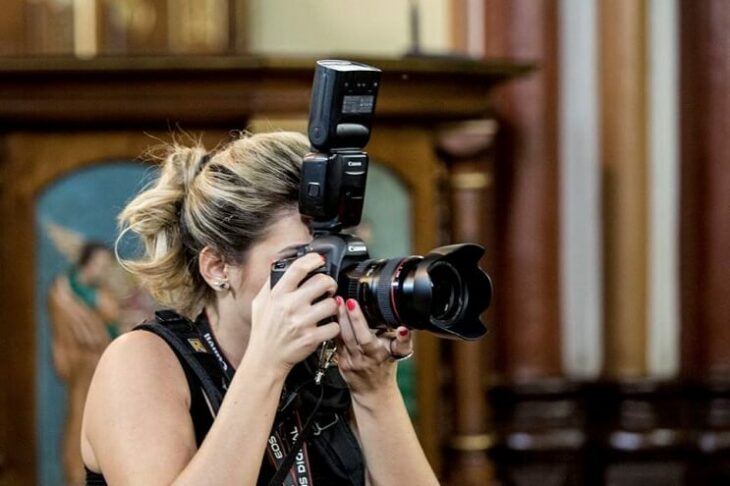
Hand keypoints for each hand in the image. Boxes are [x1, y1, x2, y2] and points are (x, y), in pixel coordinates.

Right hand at [248, 253, 339, 373]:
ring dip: (333, 305)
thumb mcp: (260, 303)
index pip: (298, 268)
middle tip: (328, 287)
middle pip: (322, 282)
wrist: (265, 358)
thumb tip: (278, 263)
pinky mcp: (312, 338)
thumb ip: (270, 283)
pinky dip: (333, 325)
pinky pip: (334, 325)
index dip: (313, 260)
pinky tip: (326, 325)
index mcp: (277, 295)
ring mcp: (302, 322)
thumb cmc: (263, 330)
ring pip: (332, 303)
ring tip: (327, 308)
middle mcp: (290, 306)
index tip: (319, 260)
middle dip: (329, 282)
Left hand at [335, 297, 413, 398]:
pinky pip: (335, 341)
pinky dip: (333, 327)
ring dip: (337, 318)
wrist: (373, 391)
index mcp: (376, 354)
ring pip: (340, 337)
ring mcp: (348, 360)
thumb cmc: (386, 368)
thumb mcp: (399, 355)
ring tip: (335, 302)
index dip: (358, 320)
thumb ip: (403, 341)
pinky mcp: (339, 360)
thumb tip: (404, 329)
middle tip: (340, 298)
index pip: (365, 336)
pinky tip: (331, 315)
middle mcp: (361, 358)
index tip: (352, 303)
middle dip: (344, 314)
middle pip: (349, 334)